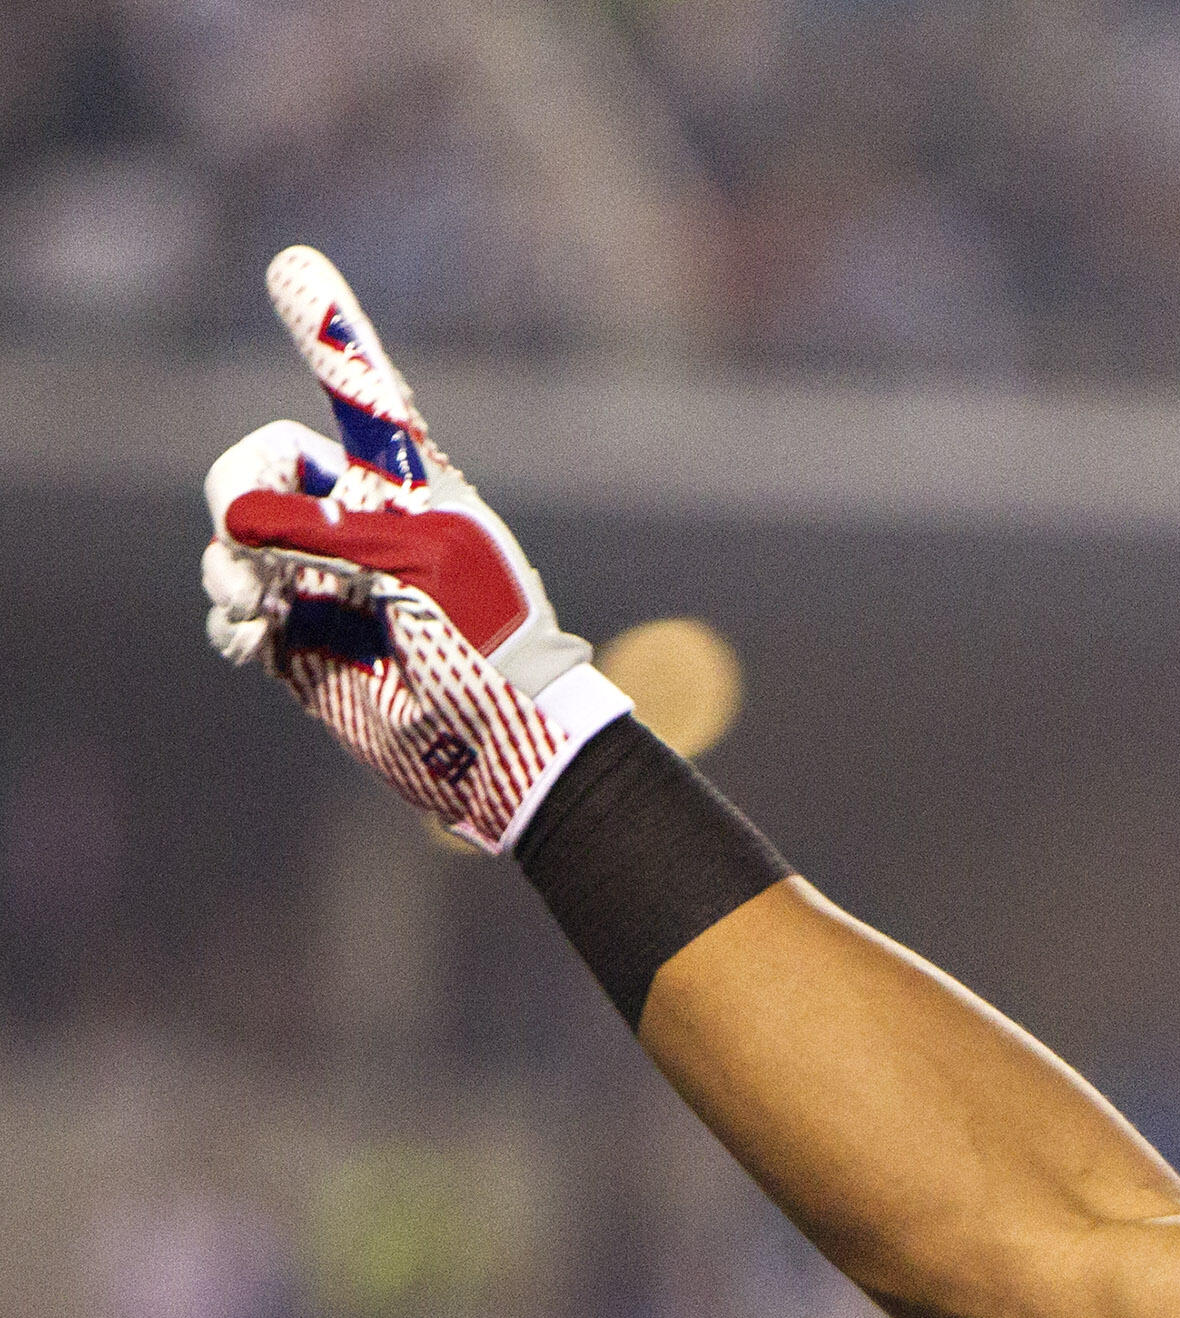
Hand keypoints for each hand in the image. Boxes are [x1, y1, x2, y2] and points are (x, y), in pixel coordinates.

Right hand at [199, 247, 627, 851]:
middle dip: (236, 498)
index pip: (357, 395)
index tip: (291, 264)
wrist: (500, 739)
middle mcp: (358, 523)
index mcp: (404, 484)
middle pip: (255, 470)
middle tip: (246, 538)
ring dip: (227, 566)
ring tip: (259, 604)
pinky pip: (230, 610)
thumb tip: (237, 531)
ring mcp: (322, 580)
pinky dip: (229, 620)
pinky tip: (256, 638)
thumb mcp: (416, 561)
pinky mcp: (298, 640)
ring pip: (231, 543)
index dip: (327, 331)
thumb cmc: (484, 639)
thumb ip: (324, 528)